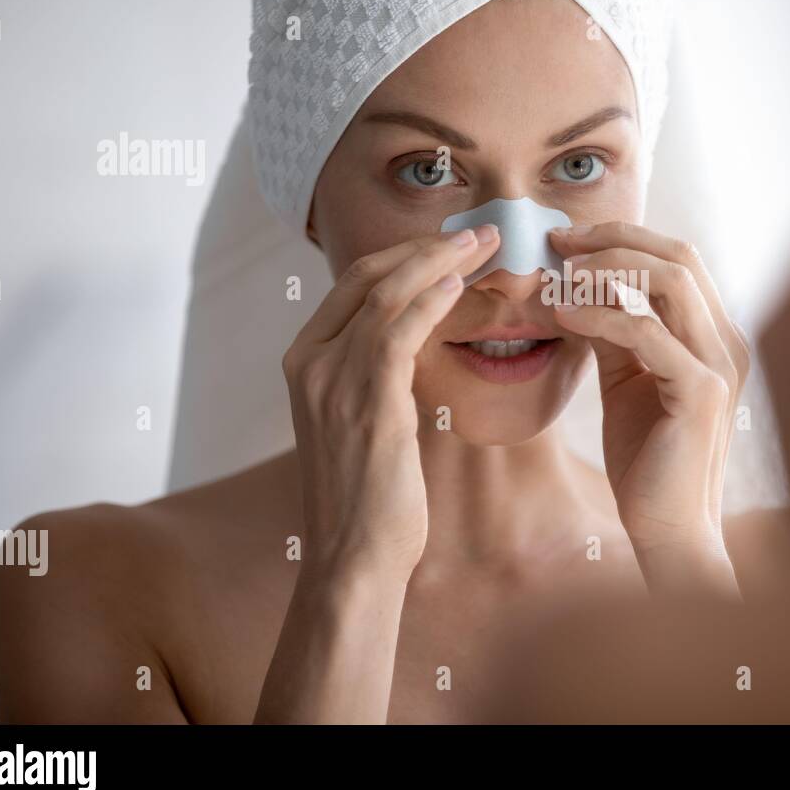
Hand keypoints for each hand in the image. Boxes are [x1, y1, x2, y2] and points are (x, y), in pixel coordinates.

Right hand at [282, 225, 499, 579]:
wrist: (353, 557)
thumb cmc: (369, 497)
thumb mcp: (363, 421)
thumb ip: (376, 376)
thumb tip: (414, 342)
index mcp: (304, 361)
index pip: (353, 284)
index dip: (404, 256)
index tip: (450, 243)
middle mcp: (309, 361)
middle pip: (367, 275)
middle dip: (425, 247)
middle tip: (477, 231)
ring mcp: (330, 378)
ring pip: (386, 293)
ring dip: (440, 261)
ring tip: (484, 243)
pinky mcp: (364, 400)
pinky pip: (397, 329)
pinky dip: (430, 298)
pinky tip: (462, 283)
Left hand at [548, 223, 749, 590]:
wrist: (669, 529)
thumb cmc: (648, 460)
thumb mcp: (625, 380)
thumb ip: (612, 333)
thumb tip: (576, 285)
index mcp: (715, 335)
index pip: (678, 258)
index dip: (623, 238)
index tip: (567, 240)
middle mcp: (728, 341)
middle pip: (678, 254)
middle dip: (613, 238)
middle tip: (558, 242)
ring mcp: (721, 364)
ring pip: (670, 280)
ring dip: (606, 267)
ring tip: (558, 276)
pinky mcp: (702, 392)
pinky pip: (647, 330)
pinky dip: (600, 313)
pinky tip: (563, 315)